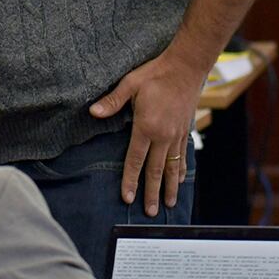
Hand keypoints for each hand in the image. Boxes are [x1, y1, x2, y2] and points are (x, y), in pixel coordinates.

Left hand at [89, 50, 202, 215]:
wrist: (186, 67)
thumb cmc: (156, 74)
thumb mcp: (130, 84)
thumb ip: (112, 102)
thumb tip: (93, 112)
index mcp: (146, 127)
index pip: (135, 160)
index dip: (130, 180)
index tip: (128, 197)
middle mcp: (163, 136)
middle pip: (155, 170)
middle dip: (151, 192)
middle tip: (150, 212)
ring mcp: (176, 135)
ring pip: (172, 168)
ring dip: (170, 187)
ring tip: (169, 205)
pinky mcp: (184, 131)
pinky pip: (182, 156)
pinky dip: (182, 171)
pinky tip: (181, 180)